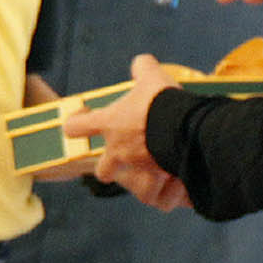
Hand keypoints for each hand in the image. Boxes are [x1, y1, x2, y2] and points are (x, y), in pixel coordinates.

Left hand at [63, 55, 189, 211]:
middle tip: (124, 157)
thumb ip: (142, 68)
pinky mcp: (158, 185)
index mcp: (110, 125)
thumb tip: (141, 63)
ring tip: (157, 174)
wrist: (186, 129)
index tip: (82, 120)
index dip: (76, 124)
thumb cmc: (162, 102)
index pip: (76, 127)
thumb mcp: (151, 76)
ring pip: (132, 186)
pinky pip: (161, 198)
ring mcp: (137, 172)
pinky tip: (178, 186)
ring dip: (141, 182)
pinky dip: (168, 194)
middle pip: (102, 170)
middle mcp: (118, 152)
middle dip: (109, 167)